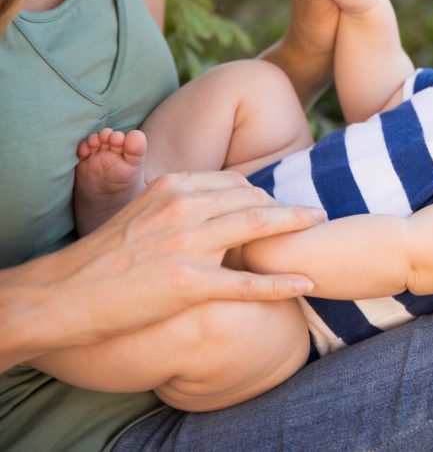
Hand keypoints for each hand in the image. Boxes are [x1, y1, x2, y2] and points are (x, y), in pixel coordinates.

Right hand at [4, 171, 325, 366]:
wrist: (64, 294)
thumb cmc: (104, 258)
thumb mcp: (141, 213)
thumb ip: (178, 204)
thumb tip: (213, 205)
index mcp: (173, 186)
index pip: (236, 183)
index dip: (264, 194)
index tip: (283, 203)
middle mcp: (184, 207)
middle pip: (254, 200)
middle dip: (288, 208)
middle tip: (314, 215)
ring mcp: (187, 245)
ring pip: (259, 228)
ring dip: (297, 228)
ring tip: (322, 229)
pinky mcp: (188, 283)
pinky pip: (247, 282)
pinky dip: (281, 282)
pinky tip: (305, 283)